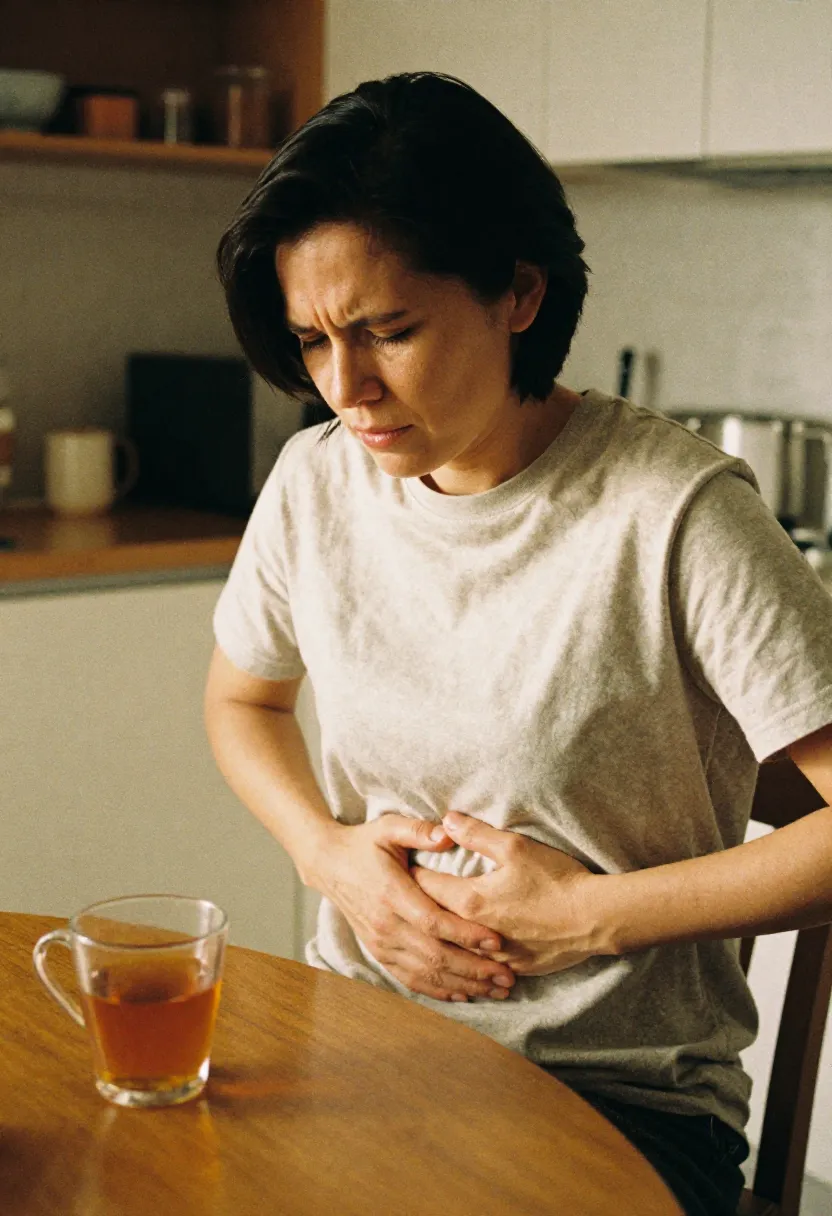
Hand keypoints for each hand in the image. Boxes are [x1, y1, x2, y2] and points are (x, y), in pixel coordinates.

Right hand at [311, 814, 516, 1002]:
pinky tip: (463, 995)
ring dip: (462, 984)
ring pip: (426, 972)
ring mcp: (380, 943)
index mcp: (391, 893)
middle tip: (507, 976)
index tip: (496, 941)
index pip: (434, 921)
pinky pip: (410, 978)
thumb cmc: (364, 843)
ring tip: (496, 990)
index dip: (466, 934)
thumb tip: (449, 831)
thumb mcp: (388, 827)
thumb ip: (418, 829)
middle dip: (474, 969)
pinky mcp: (378, 952)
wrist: (328, 865)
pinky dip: (438, 990)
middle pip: (435, 955)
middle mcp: (385, 924)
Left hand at [411, 812, 604, 976]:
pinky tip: (462, 955)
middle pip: (434, 922)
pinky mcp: (515, 968)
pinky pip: (480, 966)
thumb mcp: (515, 847)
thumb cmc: (556, 879)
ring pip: (454, 950)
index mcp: (471, 901)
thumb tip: (446, 820)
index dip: (410, 875)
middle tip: (403, 897)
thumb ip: (477, 834)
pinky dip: (467, 959)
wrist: (595, 918)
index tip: (399, 866)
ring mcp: (495, 956)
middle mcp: (476, 934)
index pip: (426, 887)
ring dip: (439, 938)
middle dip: (418, 908)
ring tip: (424, 929)